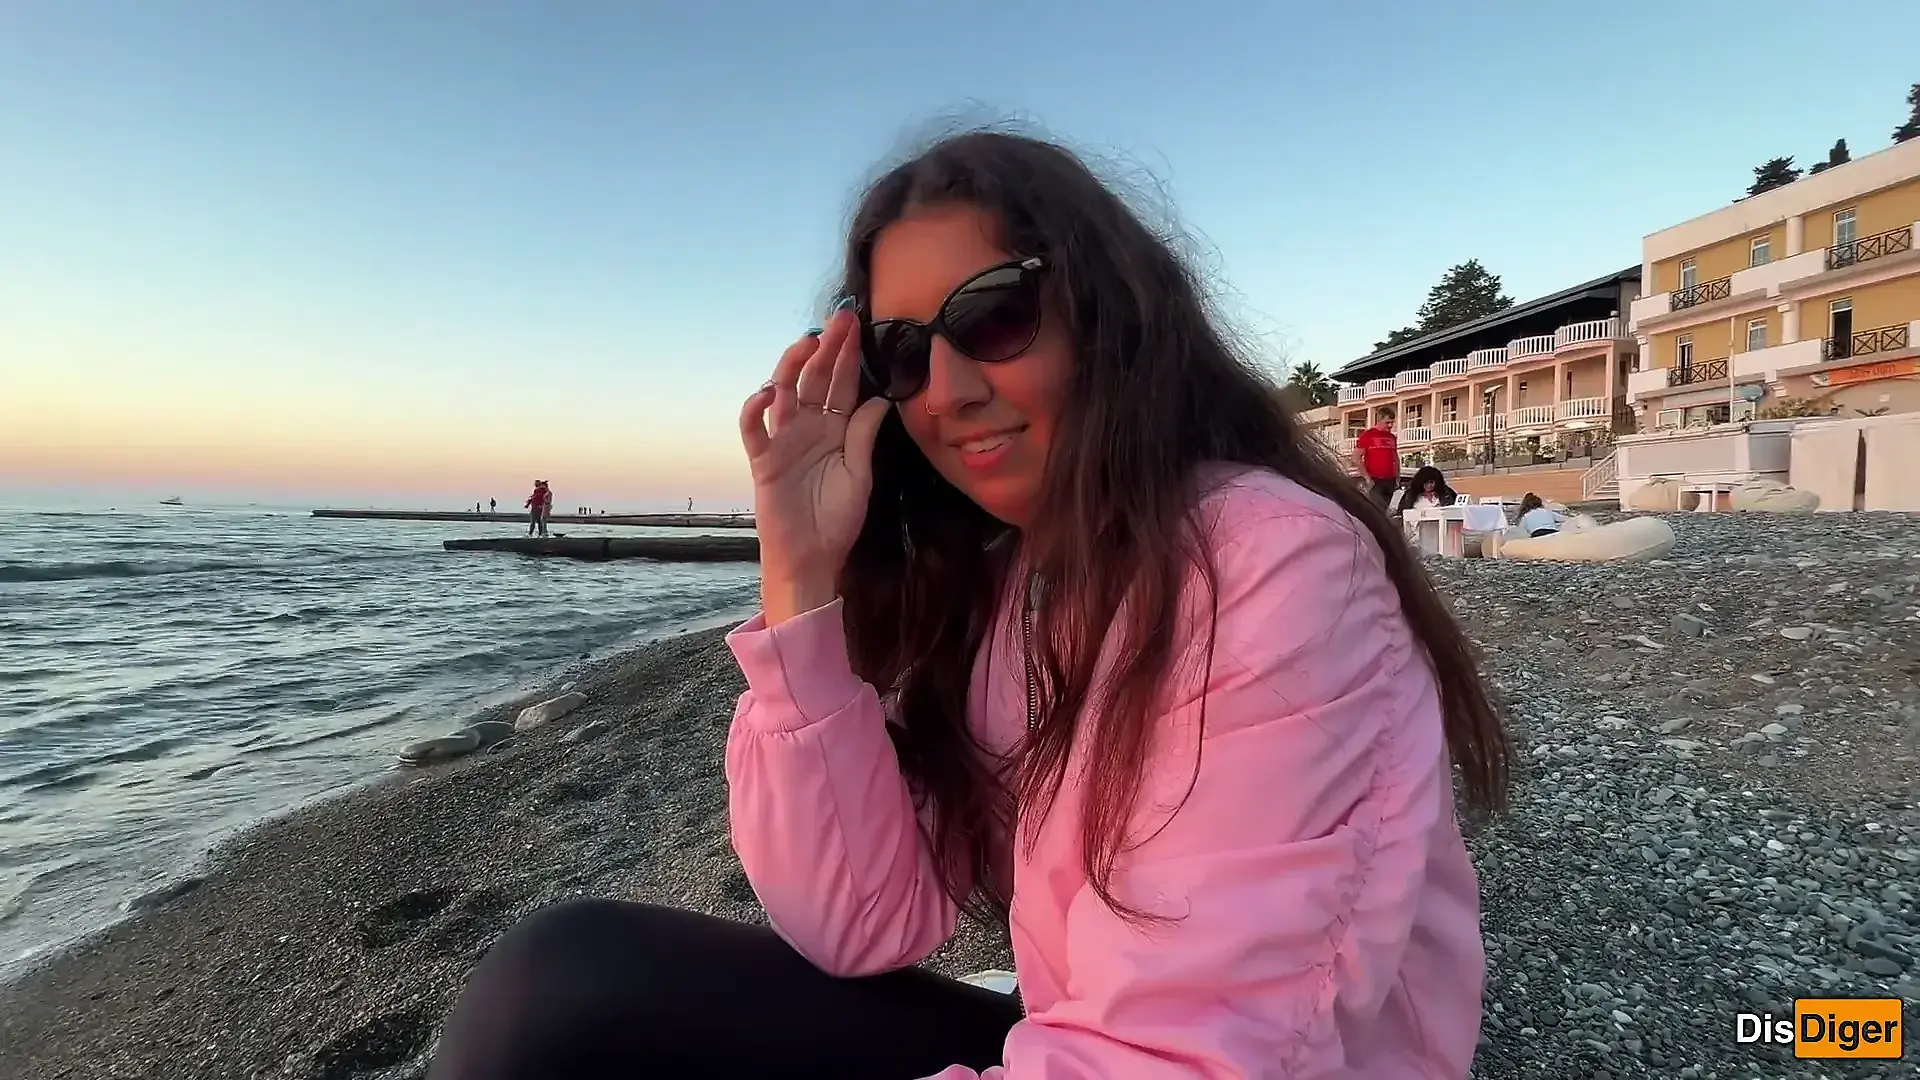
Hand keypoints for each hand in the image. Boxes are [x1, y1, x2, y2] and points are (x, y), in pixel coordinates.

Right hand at [738, 310, 890, 625]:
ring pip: (784, 393)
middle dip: (827, 349)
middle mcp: (807, 428)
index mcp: (834, 430)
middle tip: (840, 318)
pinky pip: (754, 430)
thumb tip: (880, 399)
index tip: (857, 326)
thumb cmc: (837, 520)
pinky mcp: (763, 461)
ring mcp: (783, 441)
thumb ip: (864, 437)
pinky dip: (756, 409)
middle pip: (814, 379)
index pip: (842, 385)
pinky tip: (768, 393)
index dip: (848, 356)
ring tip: (807, 343)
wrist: (812, 558)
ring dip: (792, 366)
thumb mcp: (860, 475)